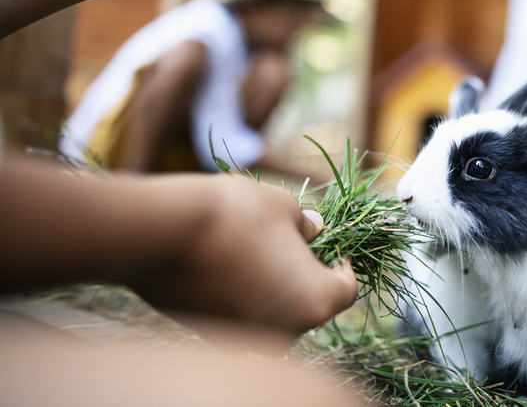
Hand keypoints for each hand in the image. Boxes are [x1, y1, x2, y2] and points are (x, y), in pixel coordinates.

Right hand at [132, 176, 358, 333]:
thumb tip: (315, 230)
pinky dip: (243, 295)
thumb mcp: (285, 208)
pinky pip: (242, 316)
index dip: (343, 261)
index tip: (332, 243)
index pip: (347, 289)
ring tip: (256, 249)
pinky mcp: (213, 335)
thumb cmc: (235, 215)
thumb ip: (306, 227)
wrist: (160, 234)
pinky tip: (226, 264)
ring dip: (274, 286)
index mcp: (316, 302)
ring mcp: (249, 338)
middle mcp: (287, 331)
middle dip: (306, 273)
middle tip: (292, 241)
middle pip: (311, 304)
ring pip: (275, 312)